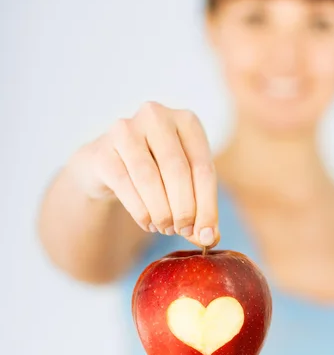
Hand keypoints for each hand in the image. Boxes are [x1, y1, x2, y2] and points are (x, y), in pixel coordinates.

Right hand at [68, 101, 218, 247]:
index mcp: (187, 121)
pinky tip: (148, 223)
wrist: (107, 165)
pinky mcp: (102, 150)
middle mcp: (156, 116)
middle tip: (183, 231)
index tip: (207, 235)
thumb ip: (200, 210)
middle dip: (184, 209)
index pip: (204, 168)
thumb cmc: (156, 173)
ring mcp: (126, 130)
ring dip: (161, 212)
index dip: (207, 206)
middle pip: (178, 171)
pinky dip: (140, 210)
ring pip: (150, 178)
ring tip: (165, 228)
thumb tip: (210, 238)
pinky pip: (125, 185)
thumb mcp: (184, 185)